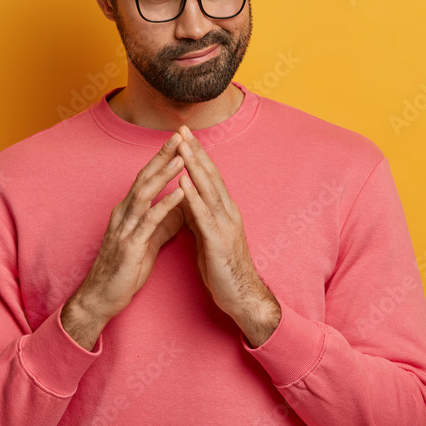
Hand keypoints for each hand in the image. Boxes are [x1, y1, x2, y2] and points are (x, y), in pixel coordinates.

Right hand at [62, 134, 186, 349]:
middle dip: (163, 156)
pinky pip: (149, 220)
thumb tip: (182, 210)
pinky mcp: (130, 244)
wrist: (103, 297)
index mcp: (128, 211)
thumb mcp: (149, 241)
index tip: (180, 141)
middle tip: (180, 136)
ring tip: (182, 158)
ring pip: (145, 194)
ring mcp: (125, 227)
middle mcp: (124, 213)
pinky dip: (165, 204)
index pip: (147, 178)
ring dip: (164, 175)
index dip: (162, 158)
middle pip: (145, 178)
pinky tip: (180, 193)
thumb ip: (163, 223)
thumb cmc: (126, 269)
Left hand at [175, 125, 280, 346]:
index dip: (197, 155)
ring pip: (208, 190)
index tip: (184, 136)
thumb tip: (185, 197)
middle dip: (195, 151)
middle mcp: (228, 212)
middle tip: (182, 130)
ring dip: (194, 166)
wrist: (243, 296)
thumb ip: (198, 215)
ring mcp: (225, 225)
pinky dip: (193, 197)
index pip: (209, 177)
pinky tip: (183, 183)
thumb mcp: (208, 236)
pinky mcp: (219, 241)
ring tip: (182, 147)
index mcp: (224, 210)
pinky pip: (203, 216)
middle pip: (210, 176)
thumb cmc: (224, 268)